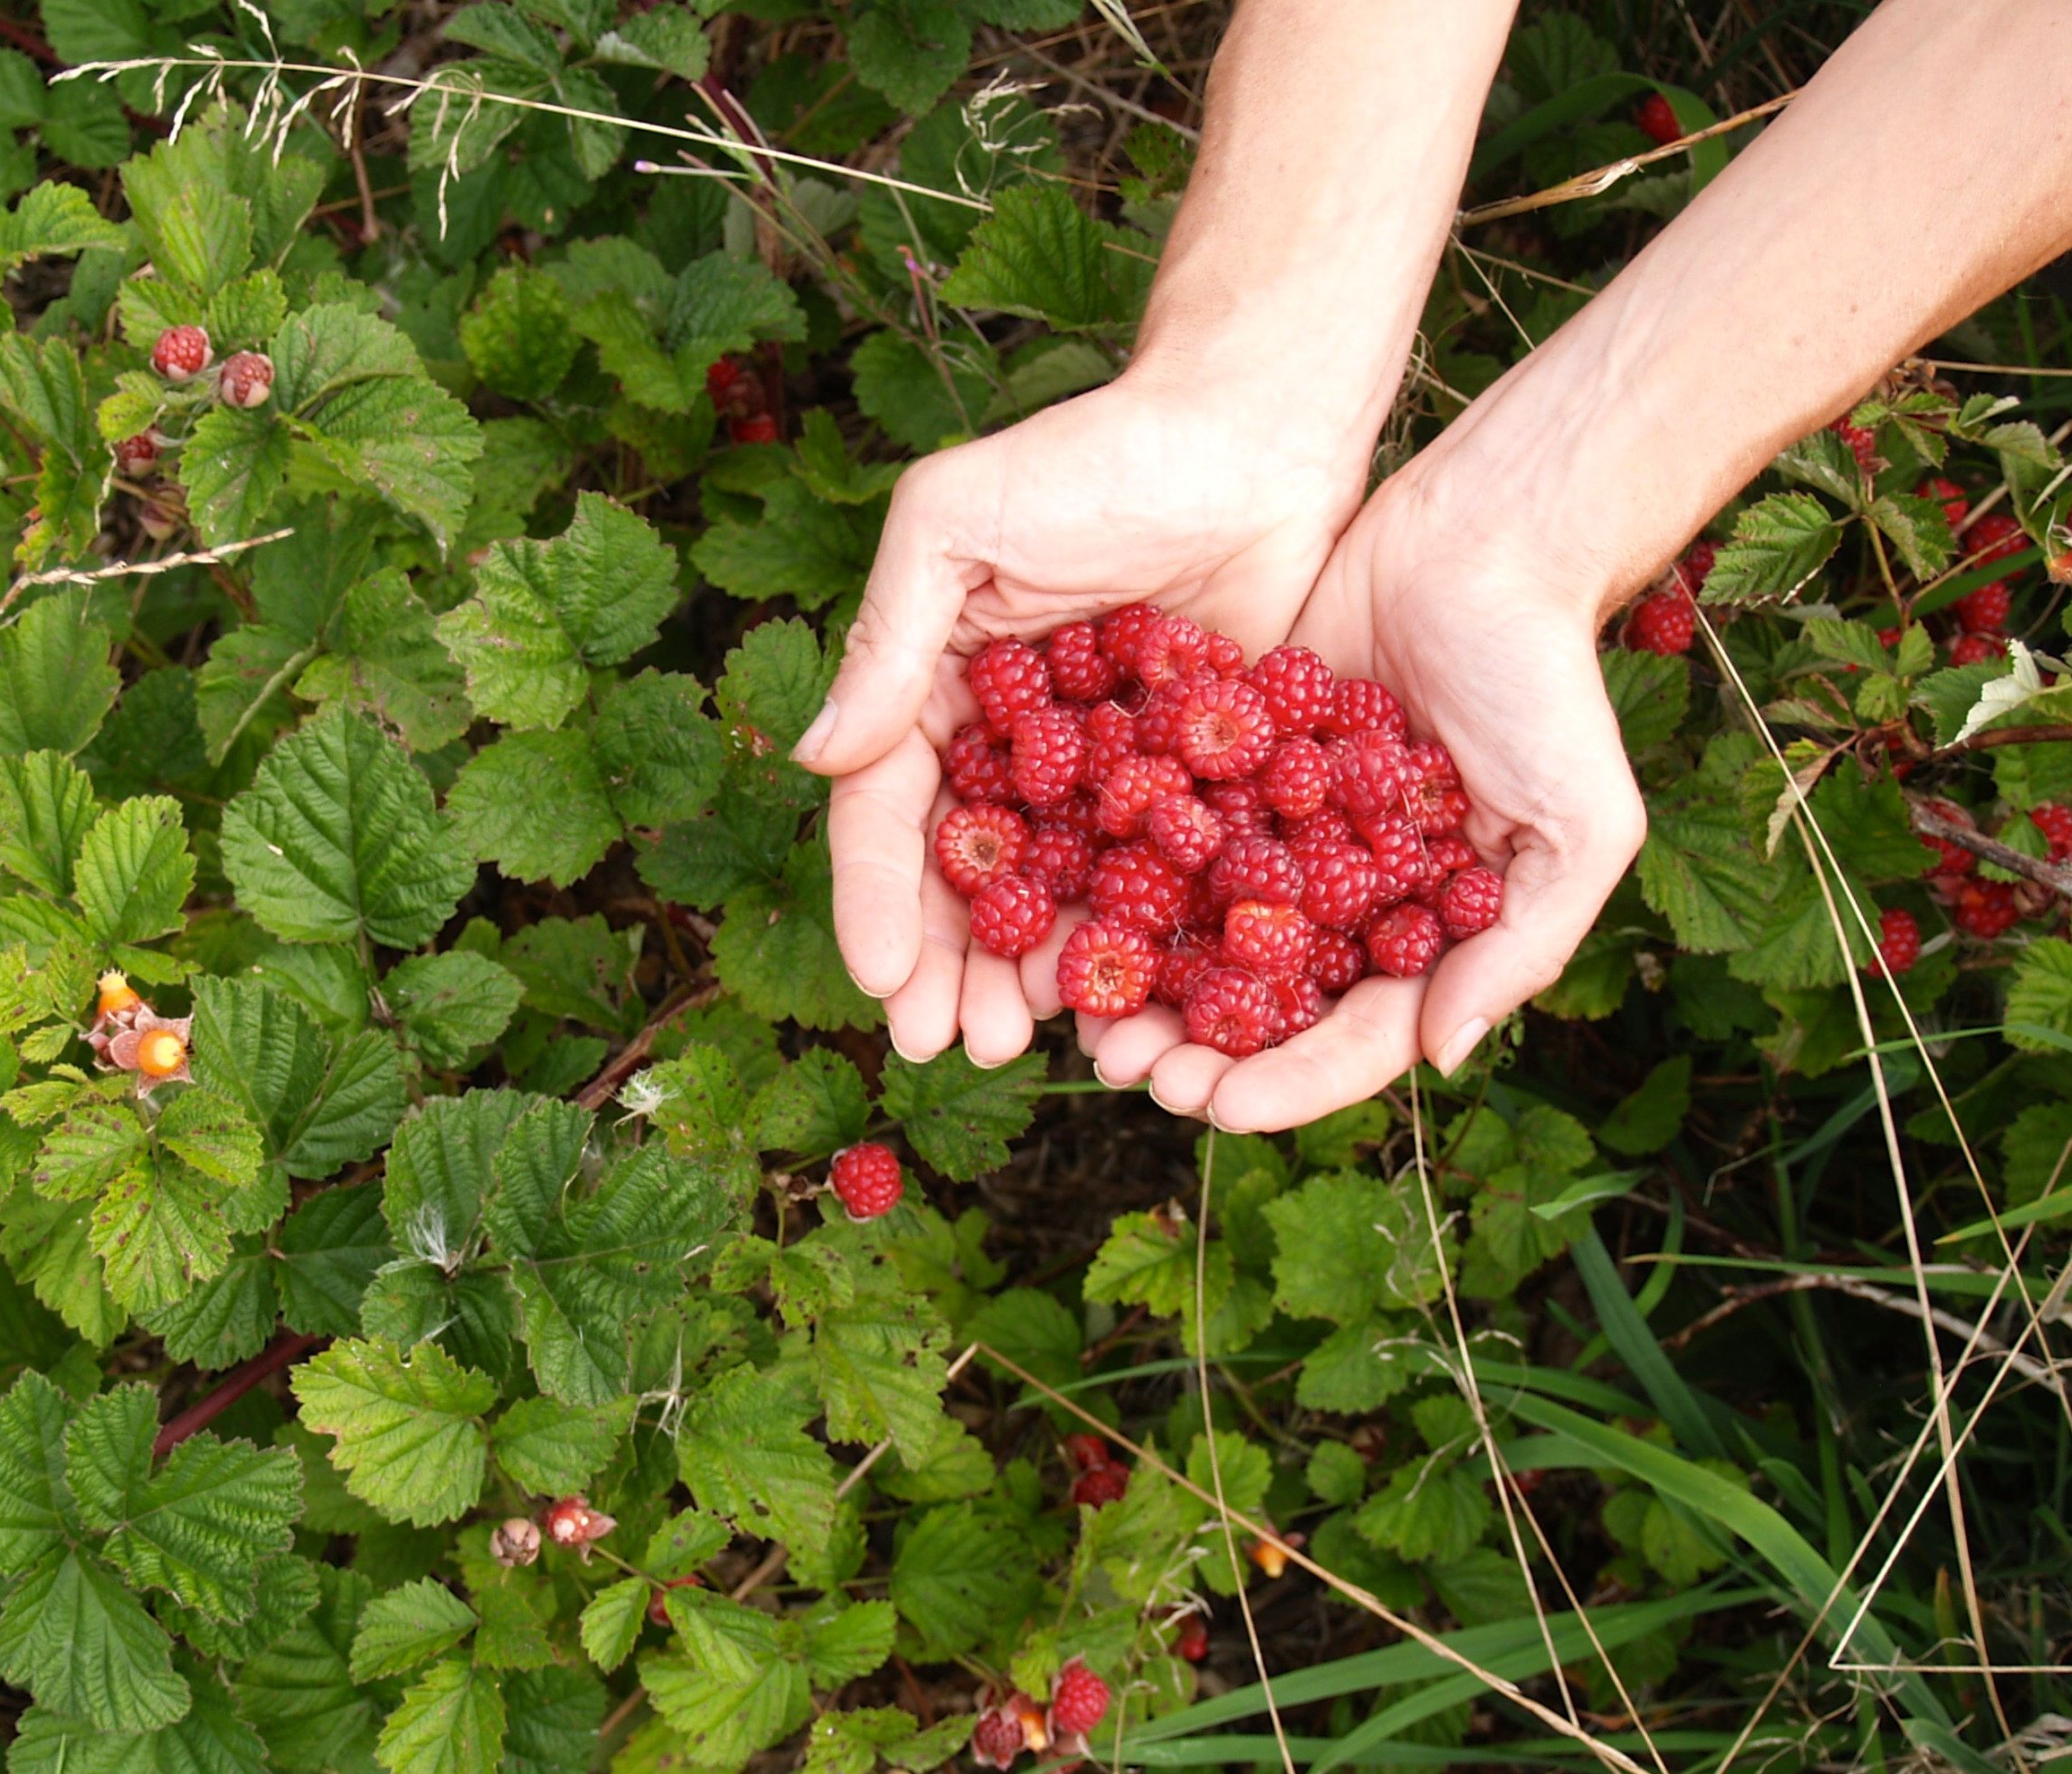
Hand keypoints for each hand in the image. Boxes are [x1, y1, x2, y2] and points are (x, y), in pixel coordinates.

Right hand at [796, 363, 1368, 1066]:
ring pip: (1049, 903)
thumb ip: (891, 641)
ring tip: (1016, 1044)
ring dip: (1025, 980)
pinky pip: (1150, 888)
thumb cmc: (1092, 458)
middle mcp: (1005, 750)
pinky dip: (1132, 952)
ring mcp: (1097, 780)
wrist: (1253, 432)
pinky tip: (1123, 1011)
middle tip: (949, 1044)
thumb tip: (818, 759)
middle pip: (962, 884)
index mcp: (935, 693)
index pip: (888, 815)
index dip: (877, 904)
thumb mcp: (956, 526)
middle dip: (946, 970)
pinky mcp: (1187, 790)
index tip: (880, 984)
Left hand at [1080, 457, 1648, 1130]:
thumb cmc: (1547, 686)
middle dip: (1190, 1048)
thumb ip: (1522, 946)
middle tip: (1129, 1069)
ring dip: (1131, 983)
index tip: (1220, 1109)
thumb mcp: (1580, 824)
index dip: (1289, 1082)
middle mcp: (1338, 902)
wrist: (1482, 542)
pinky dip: (1107, 876)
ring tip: (1074, 1013)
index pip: (1351, 1039)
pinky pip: (1155, 836)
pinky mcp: (1221, 768)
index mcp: (1419, 936)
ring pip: (1189, 934)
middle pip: (1255, 1005)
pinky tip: (1053, 909)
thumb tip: (1443, 1056)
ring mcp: (1274, 838)